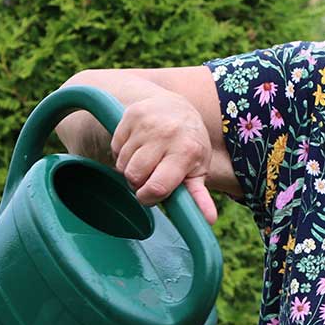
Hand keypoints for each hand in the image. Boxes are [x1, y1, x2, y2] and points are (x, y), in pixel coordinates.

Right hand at [112, 93, 219, 224]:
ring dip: (130, 167)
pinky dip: (123, 152)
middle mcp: (167, 135)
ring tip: (146, 159)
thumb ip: (199, 195)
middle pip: (135, 176)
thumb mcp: (199, 168)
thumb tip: (209, 219)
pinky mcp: (130, 116)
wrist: (177, 105)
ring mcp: (147, 123)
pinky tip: (138, 146)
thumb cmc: (189, 143)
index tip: (151, 195)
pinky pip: (115, 147)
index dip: (149, 197)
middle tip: (150, 175)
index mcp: (187, 152)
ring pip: (122, 163)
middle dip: (138, 182)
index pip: (157, 187)